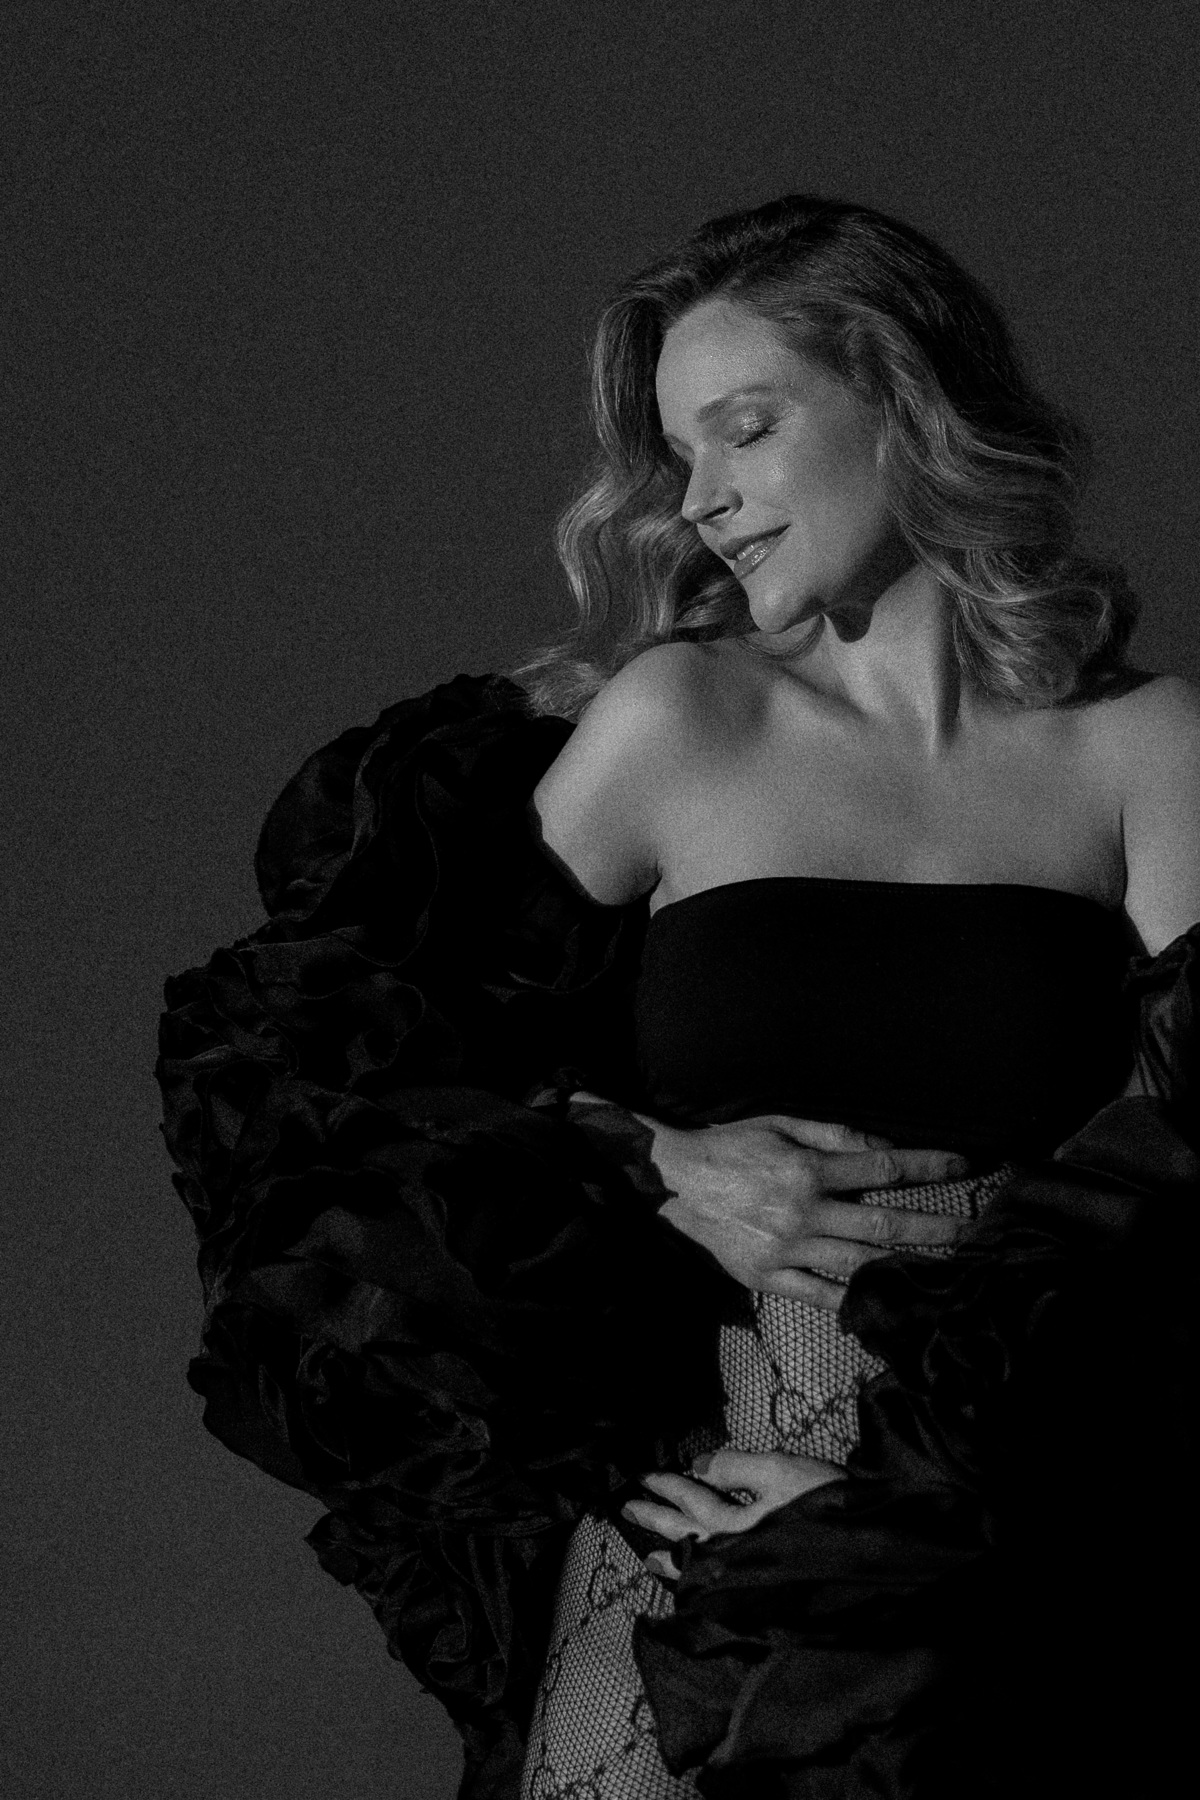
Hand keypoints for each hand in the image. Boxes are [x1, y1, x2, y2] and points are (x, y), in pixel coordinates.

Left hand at [623, 1448, 841, 1580]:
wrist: (874, 1550)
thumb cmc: (827, 1504)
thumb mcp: (781, 1470)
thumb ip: (736, 1467)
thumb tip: (696, 1466)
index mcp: (737, 1523)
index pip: (693, 1500)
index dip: (669, 1485)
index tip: (644, 1476)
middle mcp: (737, 1554)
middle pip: (687, 1535)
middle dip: (657, 1521)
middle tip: (628, 1509)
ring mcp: (750, 1578)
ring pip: (700, 1566)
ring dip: (672, 1558)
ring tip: (648, 1556)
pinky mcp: (765, 1591)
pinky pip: (719, 1586)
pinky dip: (700, 1581)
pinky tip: (695, 1581)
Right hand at [649, 1113, 970, 1307]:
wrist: (673, 1185)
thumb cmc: (730, 1146)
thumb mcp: (780, 1124)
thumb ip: (834, 1135)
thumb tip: (882, 1147)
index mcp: (808, 1170)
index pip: (883, 1169)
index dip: (928, 1166)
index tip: (963, 1165)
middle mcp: (804, 1213)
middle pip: (884, 1225)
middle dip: (936, 1227)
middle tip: (975, 1231)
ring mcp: (787, 1250)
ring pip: (859, 1265)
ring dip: (904, 1268)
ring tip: (943, 1272)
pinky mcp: (767, 1278)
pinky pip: (819, 1296)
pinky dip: (852, 1301)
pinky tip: (883, 1303)